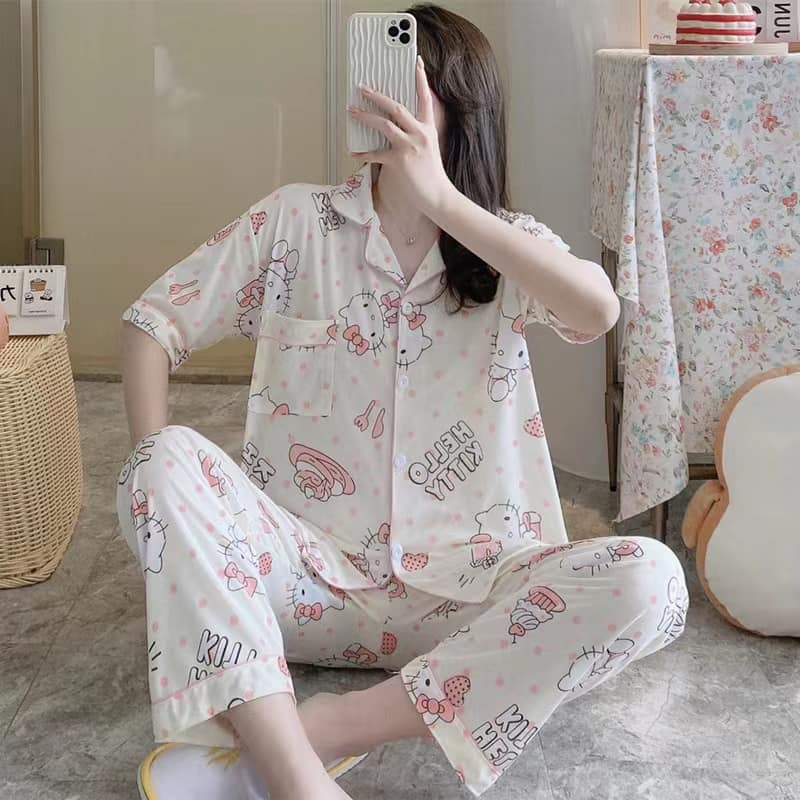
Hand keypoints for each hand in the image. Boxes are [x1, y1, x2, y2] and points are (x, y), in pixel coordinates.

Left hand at [349, 56, 454, 217]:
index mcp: (428, 129)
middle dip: (377, 96)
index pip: (426, 99)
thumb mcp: (429, 150)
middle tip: (363, 88)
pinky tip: (353, 153)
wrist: (438, 196)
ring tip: (352, 111)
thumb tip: (398, 130)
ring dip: (365, 117)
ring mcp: (409, 146)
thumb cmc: (432, 176)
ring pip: (384, 124)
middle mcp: (419, 134)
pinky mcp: (399, 161)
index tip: (416, 62)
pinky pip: (375, 153)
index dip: (421, 79)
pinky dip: (363, 153)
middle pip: (396, 107)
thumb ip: (416, 137)